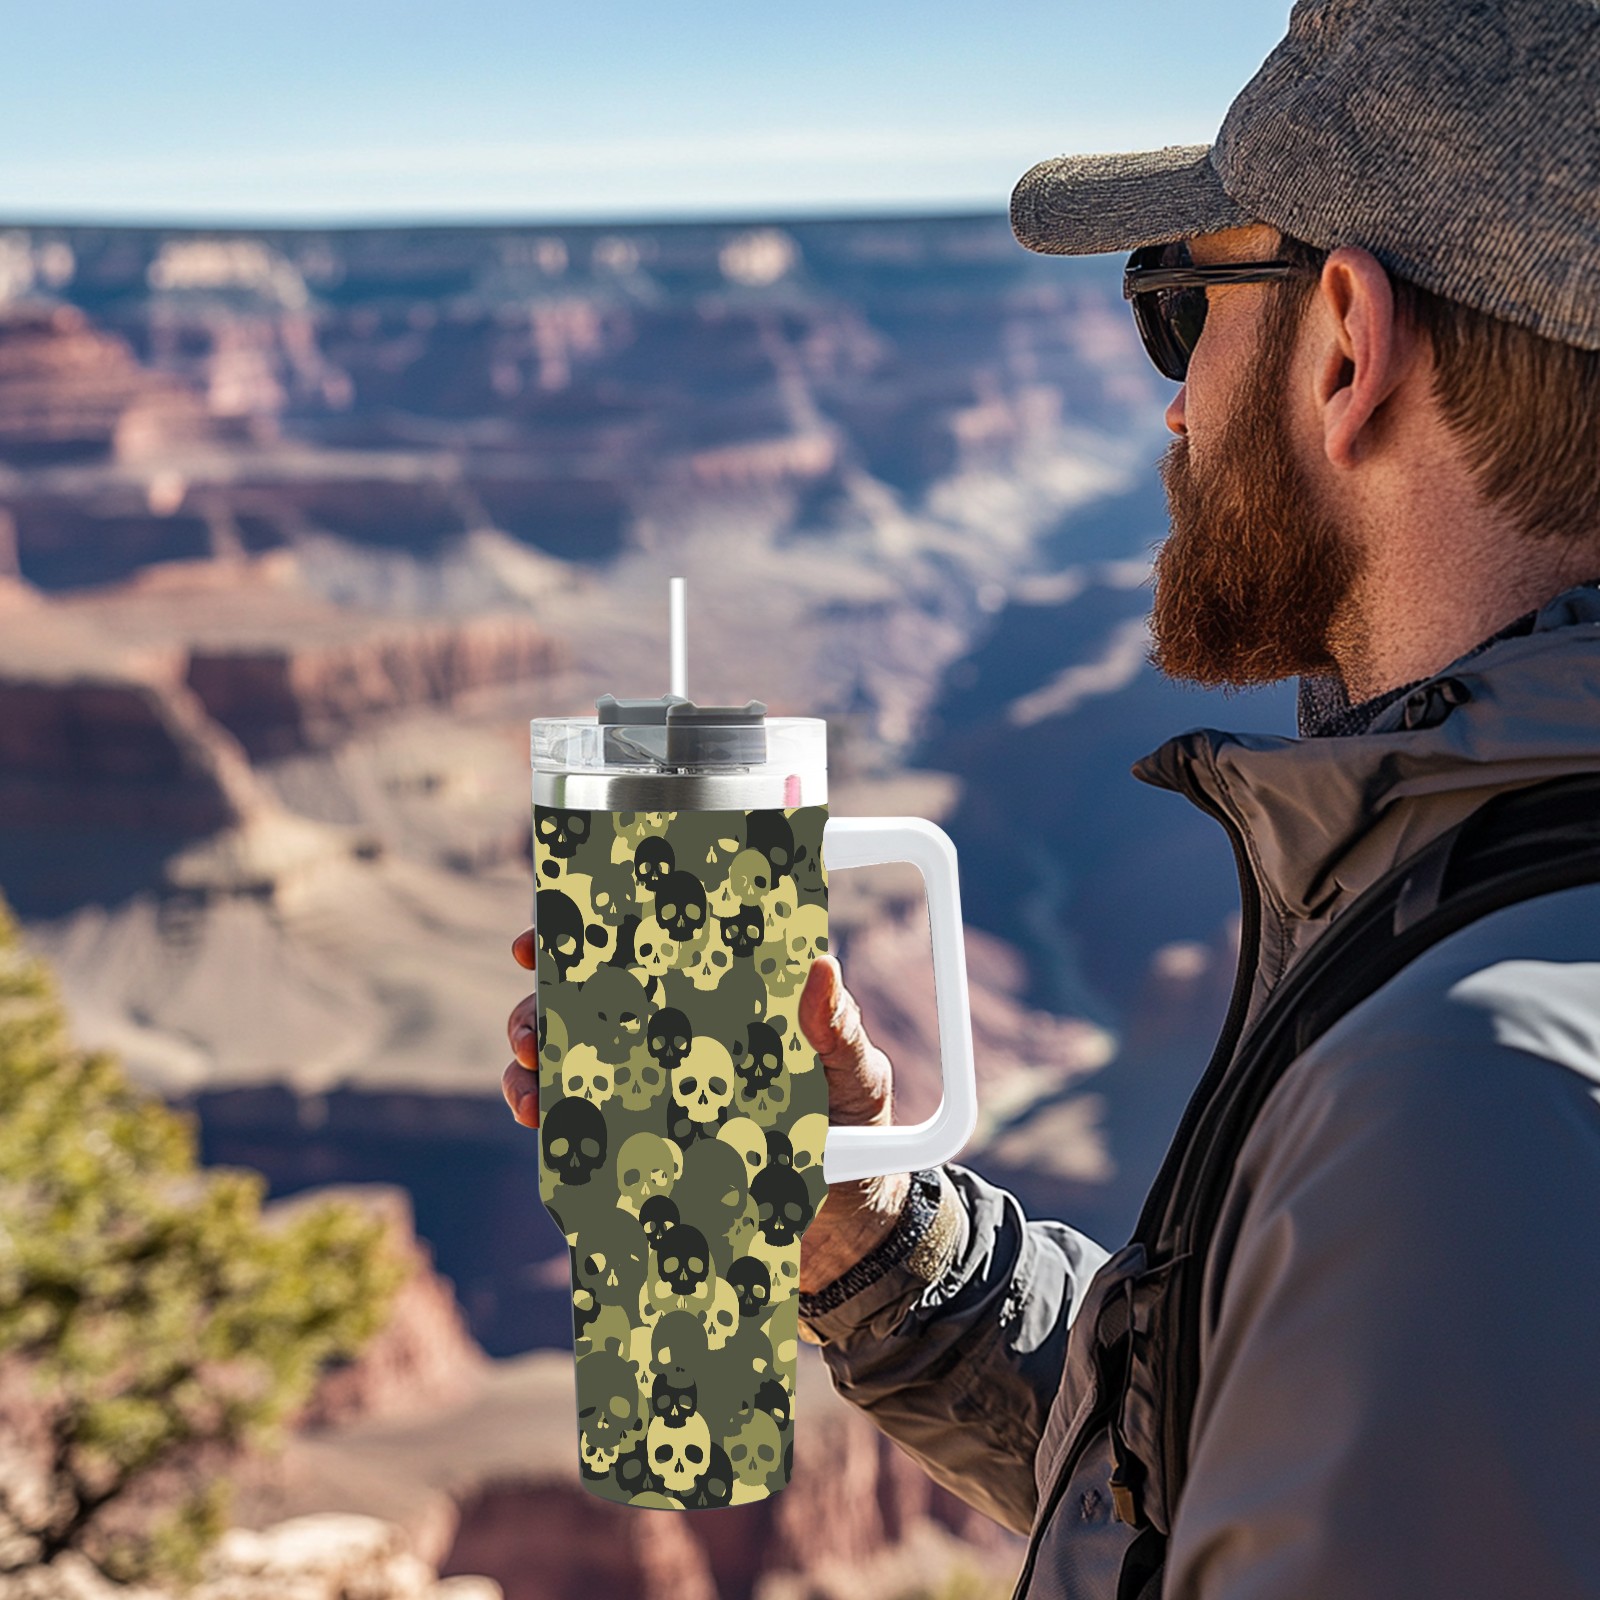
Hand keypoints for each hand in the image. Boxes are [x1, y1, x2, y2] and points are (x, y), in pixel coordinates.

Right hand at [500, 937, 910, 1291]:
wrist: (849, 1233)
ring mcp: (652, 1099)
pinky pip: (582, 1134)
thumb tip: (822, 964)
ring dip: (535, 1069)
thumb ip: (836, 1030)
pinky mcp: (643, 1155)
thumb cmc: (857, 1131)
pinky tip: (544, 1129)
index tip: (550, 937)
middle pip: (588, 1008)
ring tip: (531, 1085)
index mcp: (717, 1005)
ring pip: (570, 1069)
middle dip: (542, 1008)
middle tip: (532, 1028)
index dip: (591, 939)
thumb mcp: (854, 1074)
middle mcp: (673, 1043)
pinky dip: (553, 1128)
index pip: (648, 958)